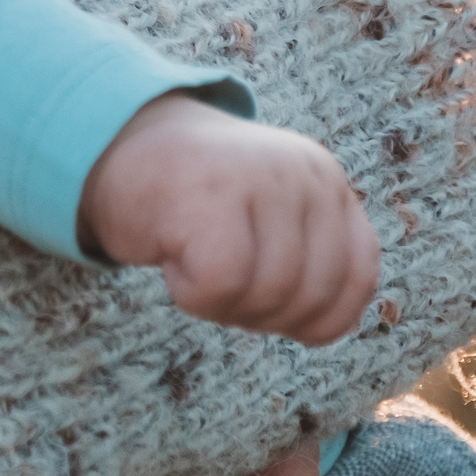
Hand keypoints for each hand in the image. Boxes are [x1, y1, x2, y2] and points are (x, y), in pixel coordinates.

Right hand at [79, 93, 380, 343]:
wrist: (115, 146)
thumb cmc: (194, 204)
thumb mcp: (272, 223)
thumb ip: (311, 262)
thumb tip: (328, 328)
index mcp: (326, 181)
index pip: (359, 275)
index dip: (318, 314)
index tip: (271, 307)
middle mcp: (303, 173)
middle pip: (313, 296)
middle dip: (263, 315)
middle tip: (218, 285)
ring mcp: (260, 179)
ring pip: (268, 295)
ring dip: (222, 306)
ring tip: (193, 265)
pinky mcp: (211, 193)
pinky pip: (221, 286)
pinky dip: (191, 294)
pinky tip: (172, 259)